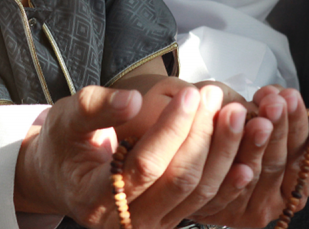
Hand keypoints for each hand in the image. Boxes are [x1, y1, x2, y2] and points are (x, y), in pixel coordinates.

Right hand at [14, 83, 244, 228]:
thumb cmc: (64, 143)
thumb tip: (132, 100)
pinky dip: (228, 179)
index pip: (145, 165)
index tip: (192, 93)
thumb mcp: (68, 118)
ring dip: (224, 153)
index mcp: (95, 198)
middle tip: (219, 97)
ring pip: (199, 192)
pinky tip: (246, 156)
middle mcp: (125, 222)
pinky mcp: (169, 221)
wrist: (61, 175)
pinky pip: (206, 202)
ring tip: (236, 113)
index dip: (172, 129)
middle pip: (180, 180)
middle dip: (205, 136)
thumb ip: (97, 108)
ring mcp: (150, 226)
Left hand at [187, 87, 308, 227]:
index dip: (296, 121)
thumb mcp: (257, 127)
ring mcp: (256, 209)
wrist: (195, 177)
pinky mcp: (232, 214)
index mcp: (293, 176)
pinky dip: (237, 178)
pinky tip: (240, 166)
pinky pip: (234, 194)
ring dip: (257, 146)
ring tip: (257, 121)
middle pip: (280, 160)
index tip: (288, 96)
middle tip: (274, 104)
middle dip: (278, 129)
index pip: (301, 147)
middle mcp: (278, 196)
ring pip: (258, 174)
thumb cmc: (234, 145)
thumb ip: (269, 113)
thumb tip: (277, 93)